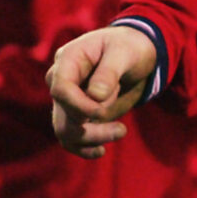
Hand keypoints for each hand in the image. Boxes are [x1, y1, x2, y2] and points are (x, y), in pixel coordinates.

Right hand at [47, 26, 154, 157]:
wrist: (136, 53)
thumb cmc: (129, 46)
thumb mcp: (124, 52)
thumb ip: (109, 71)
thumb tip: (95, 96)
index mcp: (68, 59)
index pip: (60, 89)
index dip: (78, 106)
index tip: (102, 112)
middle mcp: (62, 80)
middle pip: (62, 115)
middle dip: (89, 129)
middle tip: (121, 130)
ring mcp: (68, 99)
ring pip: (65, 130)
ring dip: (90, 139)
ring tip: (120, 131)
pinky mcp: (78, 114)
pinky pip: (71, 137)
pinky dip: (83, 148)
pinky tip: (100, 151)